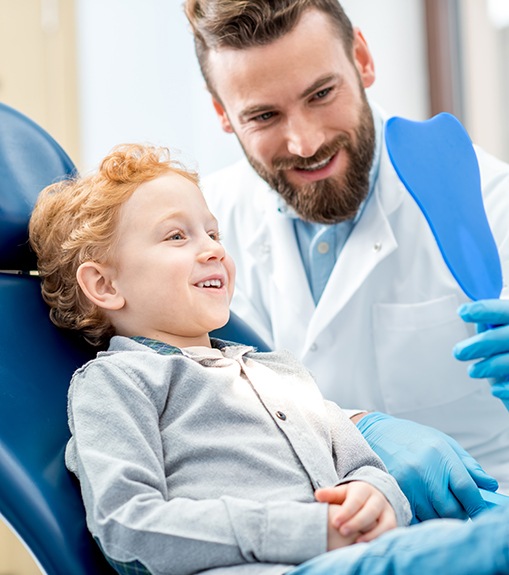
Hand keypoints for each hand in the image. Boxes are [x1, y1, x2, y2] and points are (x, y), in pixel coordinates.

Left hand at [316, 481, 395, 544]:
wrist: (373, 497)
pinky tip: (366, 546)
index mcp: (363, 489)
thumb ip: (331, 494)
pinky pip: (390, 532)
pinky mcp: (392, 522)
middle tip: (342, 532)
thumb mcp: (342, 493)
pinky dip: (380, 539)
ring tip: (355, 542)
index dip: (346, 512)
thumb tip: (317, 494)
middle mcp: (378, 499)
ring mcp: (387, 511)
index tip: (334, 522)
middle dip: (356, 522)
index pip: (356, 500)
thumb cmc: (352, 498)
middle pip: (370, 511)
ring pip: (384, 522)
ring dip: (371, 533)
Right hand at [356, 412, 497, 521]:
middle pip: (452, 509)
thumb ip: (467, 464)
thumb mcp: (443, 442)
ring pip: (433, 517)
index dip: (478, 506)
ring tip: (436, 502)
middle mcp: (424, 470)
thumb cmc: (412, 437)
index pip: (467, 490)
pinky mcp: (394, 492)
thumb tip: (489, 485)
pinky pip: (415, 517)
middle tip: (457, 507)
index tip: (481, 512)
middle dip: (459, 513)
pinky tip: (421, 504)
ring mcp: (408, 483)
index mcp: (440, 455)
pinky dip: (422, 516)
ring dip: (439, 515)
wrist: (376, 433)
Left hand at [454, 299, 508, 408]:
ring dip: (488, 367)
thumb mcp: (503, 338)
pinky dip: (506, 389)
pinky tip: (495, 390)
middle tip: (458, 353)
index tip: (462, 312)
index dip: (485, 310)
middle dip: (479, 344)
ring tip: (473, 371)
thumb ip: (494, 326)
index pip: (505, 310)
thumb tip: (480, 322)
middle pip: (506, 337)